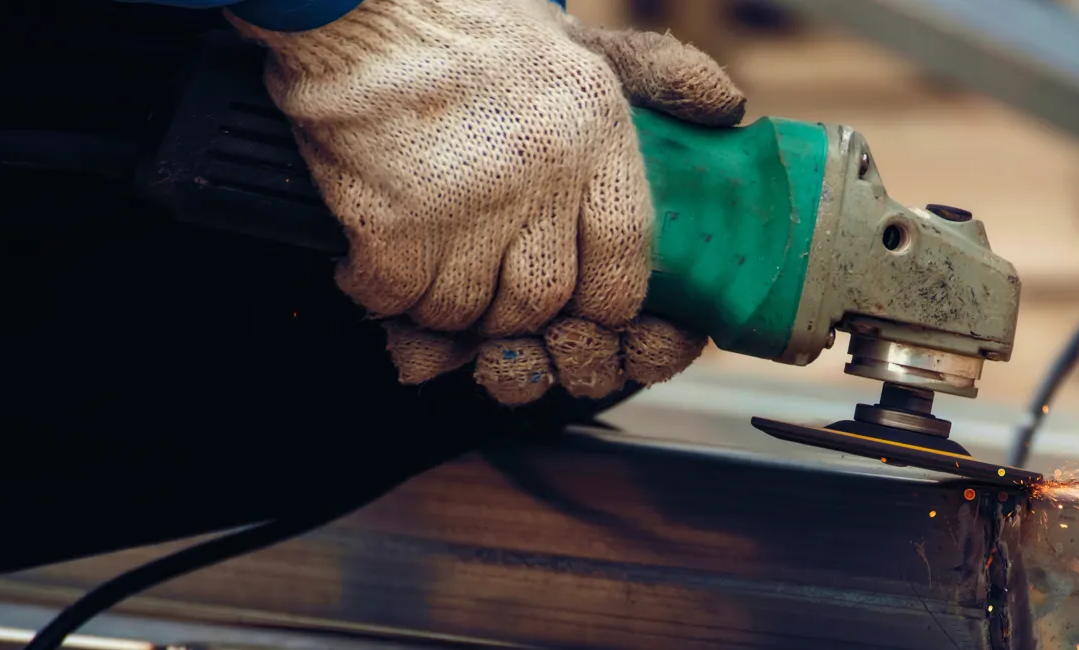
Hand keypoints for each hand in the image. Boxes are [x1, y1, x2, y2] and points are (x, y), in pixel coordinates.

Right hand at [232, 0, 744, 403]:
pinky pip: (400, 300)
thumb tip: (727, 110)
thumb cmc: (462, 21)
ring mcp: (468, 205)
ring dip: (447, 303)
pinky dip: (383, 292)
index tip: (577, 300)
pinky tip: (373, 256)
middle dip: (517, 308)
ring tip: (428, 263)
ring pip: (473, 310)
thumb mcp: (575, 39)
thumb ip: (656, 74)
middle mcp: (543, 173)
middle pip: (547, 299)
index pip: (626, 259)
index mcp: (596, 131)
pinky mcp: (394, 225)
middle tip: (485, 280)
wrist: (352, 2)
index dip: (602, 298)